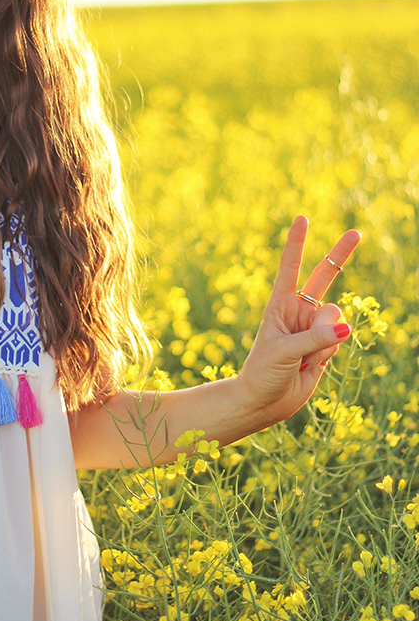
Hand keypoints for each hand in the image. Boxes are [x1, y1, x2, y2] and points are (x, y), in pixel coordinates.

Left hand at [237, 215, 360, 426]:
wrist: (265, 402)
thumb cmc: (263, 372)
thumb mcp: (283, 352)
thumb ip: (314, 338)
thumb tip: (346, 329)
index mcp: (280, 304)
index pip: (290, 267)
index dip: (297, 243)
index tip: (303, 219)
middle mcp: (299, 311)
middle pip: (324, 277)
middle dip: (340, 254)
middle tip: (356, 232)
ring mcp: (314, 328)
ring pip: (336, 320)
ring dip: (324, 339)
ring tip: (303, 357)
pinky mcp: (326, 345)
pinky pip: (339, 341)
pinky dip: (328, 353)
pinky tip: (311, 365)